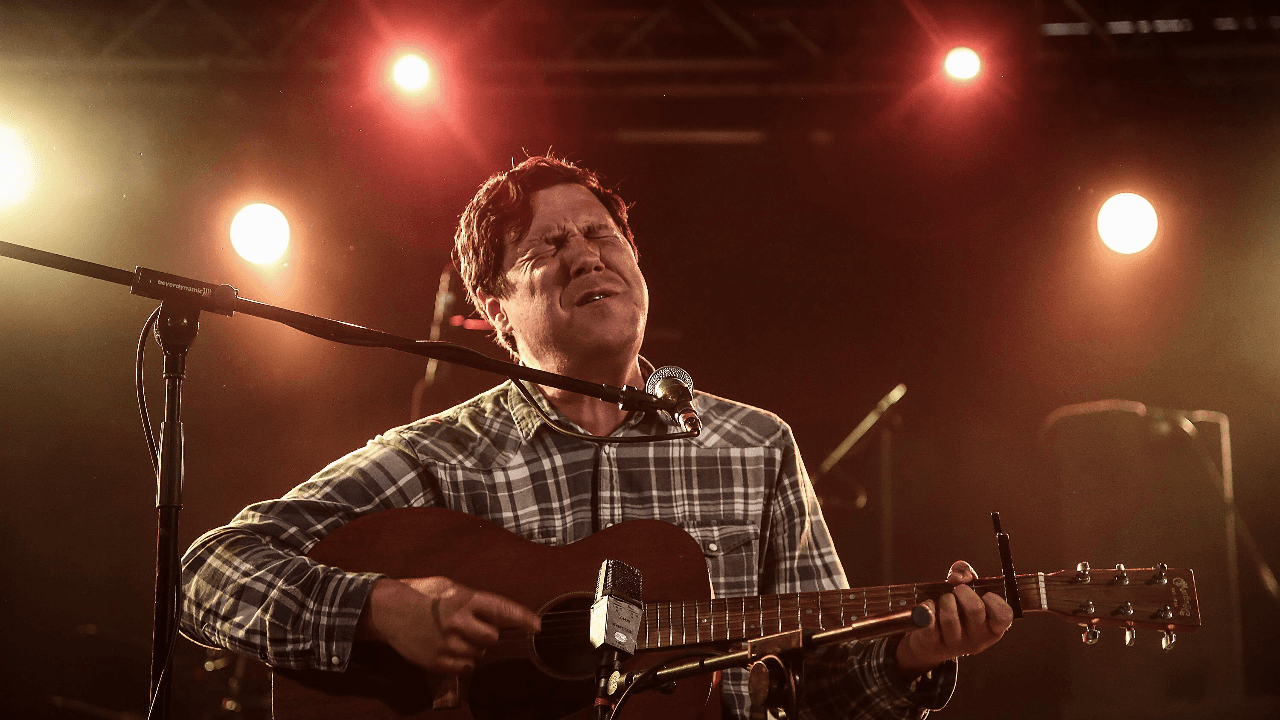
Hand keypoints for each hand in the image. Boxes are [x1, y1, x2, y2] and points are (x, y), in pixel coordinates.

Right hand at [357, 576, 540, 674]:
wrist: (389, 611)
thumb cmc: (422, 596)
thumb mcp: (449, 587)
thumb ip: (474, 600)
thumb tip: (500, 615)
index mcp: (464, 599)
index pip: (501, 609)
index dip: (522, 618)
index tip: (537, 626)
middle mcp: (458, 622)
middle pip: (492, 637)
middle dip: (487, 634)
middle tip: (472, 628)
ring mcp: (447, 644)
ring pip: (479, 653)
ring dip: (473, 647)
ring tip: (453, 636)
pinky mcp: (437, 661)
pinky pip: (465, 667)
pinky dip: (462, 660)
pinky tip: (448, 648)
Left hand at [895, 561, 1012, 678]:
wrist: (931, 642)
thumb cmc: (956, 610)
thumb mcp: (966, 591)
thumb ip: (965, 573)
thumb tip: (958, 576)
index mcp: (992, 628)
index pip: (1004, 615)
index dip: (994, 599)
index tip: (984, 594)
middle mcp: (978, 639)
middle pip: (975, 609)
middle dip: (962, 591)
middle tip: (957, 591)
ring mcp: (956, 645)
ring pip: (950, 617)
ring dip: (944, 600)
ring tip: (944, 600)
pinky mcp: (934, 645)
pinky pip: (929, 624)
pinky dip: (927, 609)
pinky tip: (928, 605)